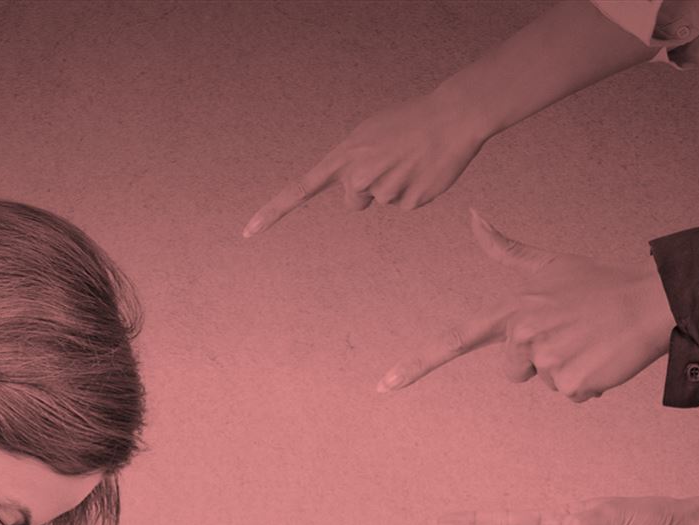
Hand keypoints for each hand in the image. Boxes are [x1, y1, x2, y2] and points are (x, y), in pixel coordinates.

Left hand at [243, 91, 489, 236]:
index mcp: (343, 157)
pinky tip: (424, 171)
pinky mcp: (409, 204)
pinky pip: (405, 206)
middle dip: (368, 190)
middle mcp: (357, 176)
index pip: (298, 190)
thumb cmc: (408, 122)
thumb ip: (351, 165)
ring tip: (411, 160)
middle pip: (353, 202)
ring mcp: (383, 192)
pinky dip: (415, 192)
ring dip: (396, 186)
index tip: (247, 233)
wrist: (452, 117)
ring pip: (381, 203)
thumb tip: (353, 197)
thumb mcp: (369, 136)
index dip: (272, 213)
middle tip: (392, 161)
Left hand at [379, 210, 671, 399]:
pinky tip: (603, 357)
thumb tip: (472, 214)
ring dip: (569, 370)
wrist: (648, 302)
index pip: (454, 339)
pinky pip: (573, 396)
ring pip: (546, 383)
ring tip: (590, 342)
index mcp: (511, 310)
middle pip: (512, 371)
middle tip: (571, 334)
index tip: (383, 387)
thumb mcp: (549, 264)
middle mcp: (522, 335)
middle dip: (539, 361)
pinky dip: (590, 384)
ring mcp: (547, 361)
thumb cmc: (597, 285)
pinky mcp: (572, 384)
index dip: (416, 364)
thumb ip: (504, 248)